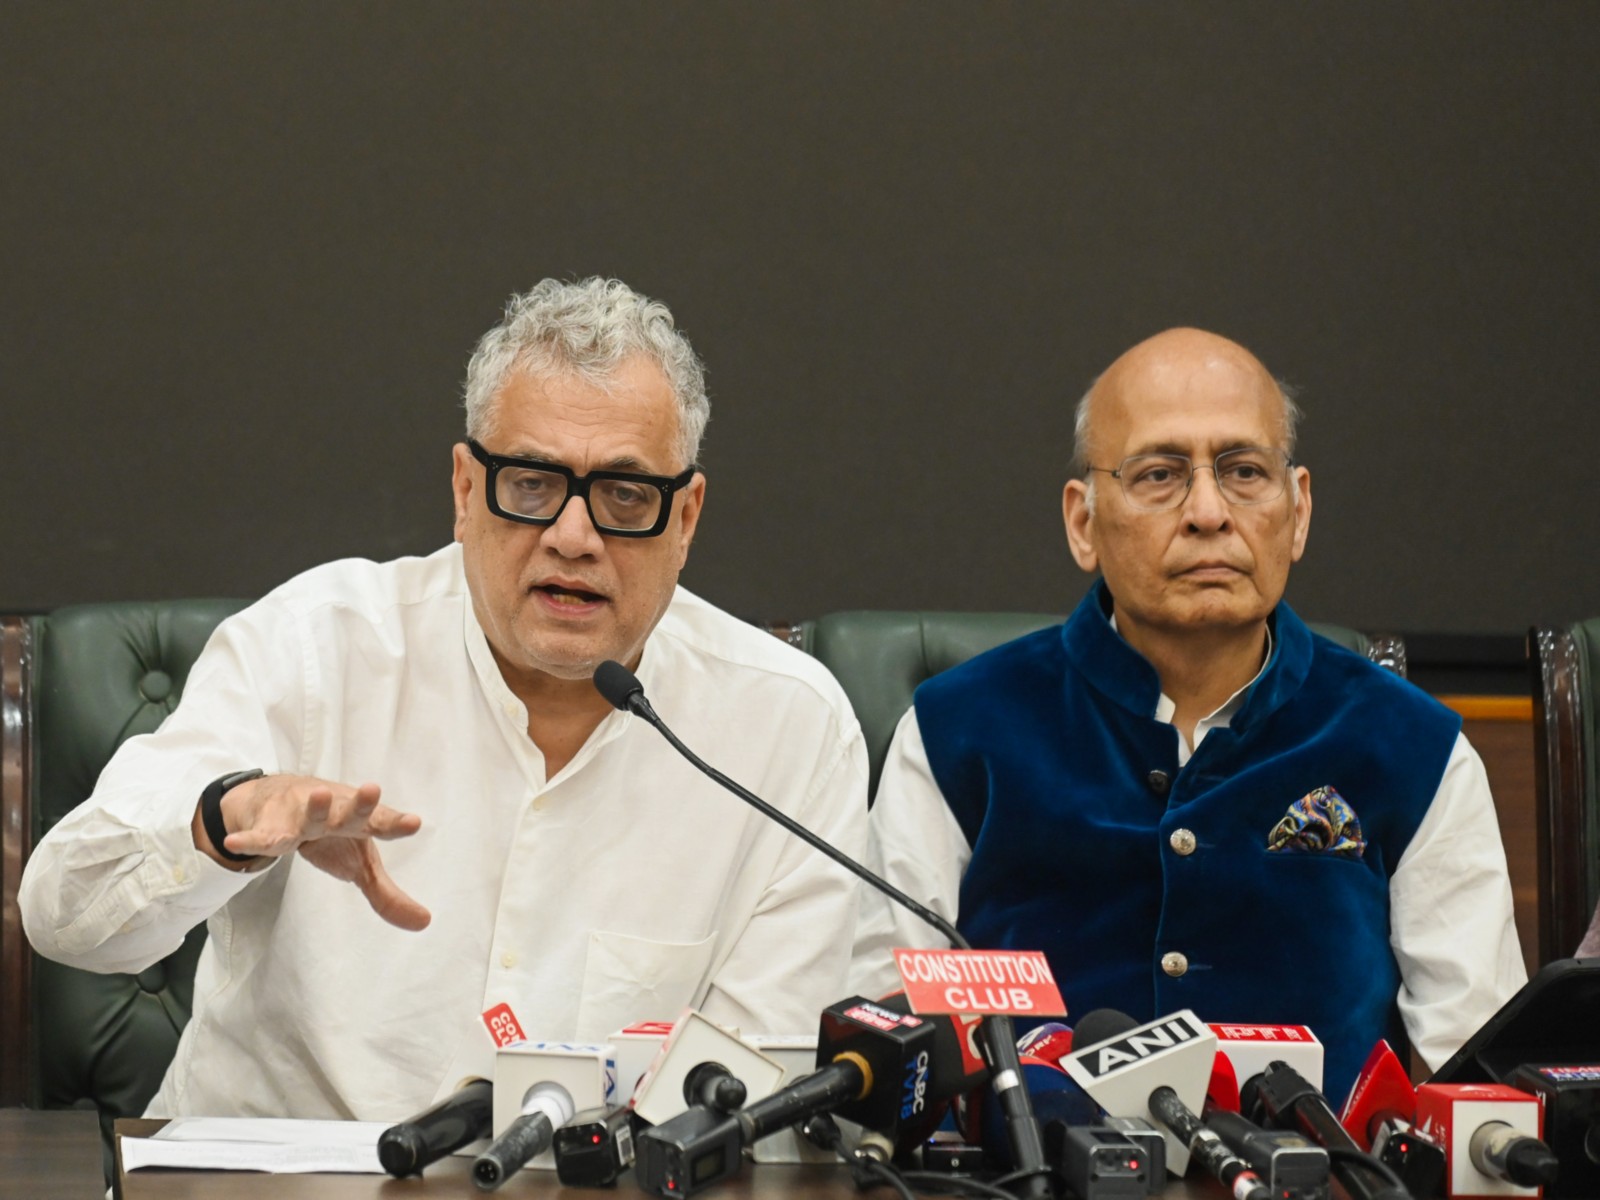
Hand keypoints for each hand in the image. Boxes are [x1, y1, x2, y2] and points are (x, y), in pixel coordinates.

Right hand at [193, 774, 430, 930]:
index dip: (397, 823)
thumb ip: (387, 895)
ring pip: (308, 814)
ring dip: (315, 807)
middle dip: (361, 803)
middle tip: (372, 789)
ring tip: (319, 796)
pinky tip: (236, 842)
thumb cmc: (334, 833)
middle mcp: (334, 815)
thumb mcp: (361, 864)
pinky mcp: (269, 826)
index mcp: (360, 823)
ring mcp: (301, 817)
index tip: (414, 823)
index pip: (382, 822)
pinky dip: (249, 840)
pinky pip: (260, 836)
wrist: (284, 798)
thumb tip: (424, 923)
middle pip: (349, 811)